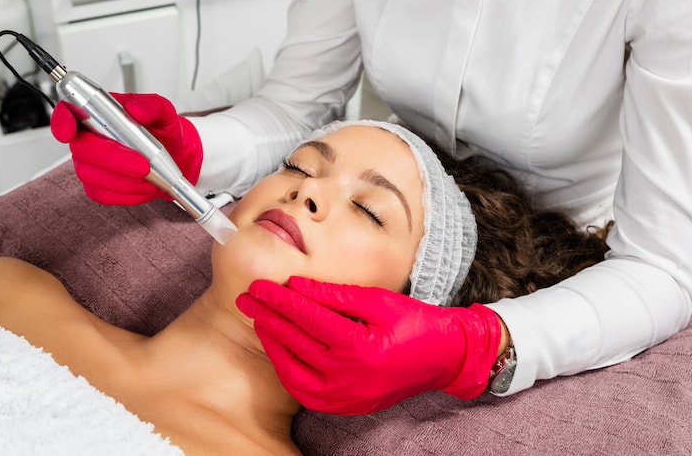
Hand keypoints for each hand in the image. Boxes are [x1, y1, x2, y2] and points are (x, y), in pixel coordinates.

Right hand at [50, 92, 202, 204]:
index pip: (66, 113)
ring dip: (126, 180)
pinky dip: (129, 193)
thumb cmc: (161, 130)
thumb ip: (150, 106)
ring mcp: (89, 165)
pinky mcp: (97, 187)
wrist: (174, 155)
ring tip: (152, 175)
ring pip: (93, 176)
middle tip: (143, 164)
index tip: (68, 132)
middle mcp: (87, 139)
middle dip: (113, 159)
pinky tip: (145, 186)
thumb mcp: (163, 112)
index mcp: (96, 113)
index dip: (61, 123)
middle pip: (82, 150)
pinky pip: (105, 195)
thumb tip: (135, 110)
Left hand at [236, 276, 502, 414]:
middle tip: (247, 298)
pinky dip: (288, 369)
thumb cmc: (416, 323)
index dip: (281, 299)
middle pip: (296, 342)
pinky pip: (305, 391)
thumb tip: (298, 285)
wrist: (444, 357)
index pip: (308, 318)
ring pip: (293, 371)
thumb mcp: (379, 300)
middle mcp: (349, 377)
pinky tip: (279, 349)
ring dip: (273, 344)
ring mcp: (346, 397)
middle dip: (268, 317)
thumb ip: (337, 295)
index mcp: (359, 347)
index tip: (260, 285)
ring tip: (259, 320)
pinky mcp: (347, 406)